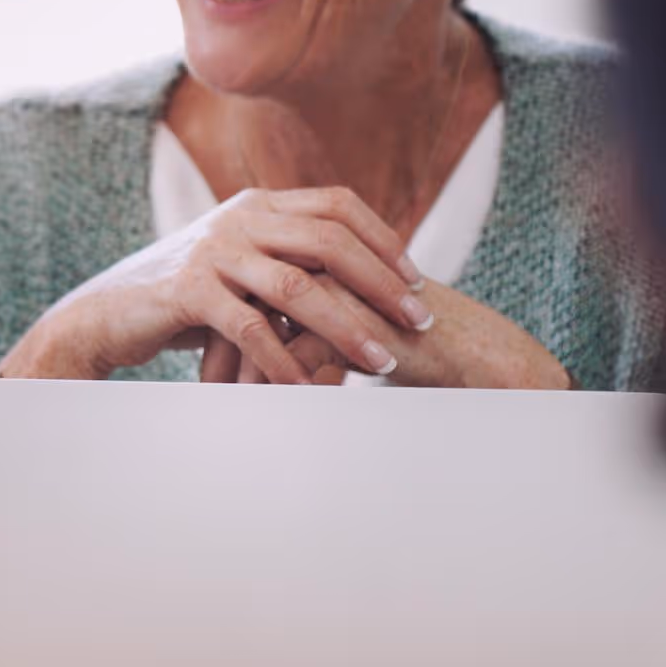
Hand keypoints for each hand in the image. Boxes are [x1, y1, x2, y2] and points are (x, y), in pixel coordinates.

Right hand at [0, 187, 431, 384]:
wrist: (110, 312)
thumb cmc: (186, 296)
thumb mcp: (241, 263)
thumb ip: (288, 258)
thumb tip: (361, 277)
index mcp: (256, 204)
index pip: (337, 204)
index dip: (384, 239)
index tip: (416, 279)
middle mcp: (237, 218)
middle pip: (328, 240)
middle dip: (382, 283)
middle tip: (419, 320)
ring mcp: (212, 252)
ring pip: (297, 287)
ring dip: (347, 327)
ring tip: (382, 361)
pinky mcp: (189, 291)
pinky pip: (252, 328)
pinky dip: (285, 361)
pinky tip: (310, 387)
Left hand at [223, 277, 571, 389]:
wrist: (468, 352)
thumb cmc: (400, 342)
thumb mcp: (339, 329)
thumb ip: (294, 322)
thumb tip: (236, 350)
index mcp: (305, 254)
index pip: (239, 290)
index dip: (216, 331)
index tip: (198, 369)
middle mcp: (314, 259)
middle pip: (243, 306)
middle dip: (218, 352)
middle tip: (200, 392)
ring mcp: (333, 282)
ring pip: (264, 328)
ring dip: (243, 373)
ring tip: (224, 410)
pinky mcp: (354, 313)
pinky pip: (297, 351)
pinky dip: (279, 383)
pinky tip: (269, 412)